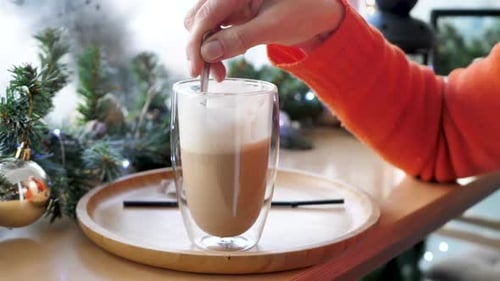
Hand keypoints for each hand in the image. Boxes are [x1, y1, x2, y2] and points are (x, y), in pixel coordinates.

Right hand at [184, 0, 344, 80]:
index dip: (196, 44)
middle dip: (199, 49)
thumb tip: (207, 54)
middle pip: (197, 20)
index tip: (196, 71)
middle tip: (211, 75)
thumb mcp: (273, 27)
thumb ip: (239, 38)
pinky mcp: (233, 14)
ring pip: (202, 27)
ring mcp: (230, 2)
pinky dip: (215, 48)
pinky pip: (214, 31)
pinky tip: (223, 62)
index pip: (205, 16)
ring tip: (220, 74)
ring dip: (206, 51)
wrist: (320, 11)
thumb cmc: (304, 11)